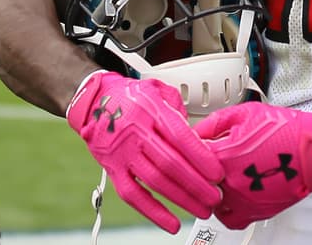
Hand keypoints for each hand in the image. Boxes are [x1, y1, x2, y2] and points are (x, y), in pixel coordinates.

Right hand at [66, 70, 222, 233]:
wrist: (94, 101)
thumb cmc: (131, 97)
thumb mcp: (159, 89)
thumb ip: (179, 109)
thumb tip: (197, 136)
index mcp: (151, 110)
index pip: (179, 137)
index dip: (200, 157)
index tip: (217, 173)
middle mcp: (136, 133)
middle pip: (169, 163)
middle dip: (196, 184)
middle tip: (216, 197)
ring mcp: (122, 153)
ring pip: (154, 181)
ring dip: (181, 199)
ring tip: (202, 210)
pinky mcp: (112, 169)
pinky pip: (132, 195)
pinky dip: (152, 212)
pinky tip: (171, 223)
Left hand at [195, 102, 311, 229]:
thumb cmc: (286, 130)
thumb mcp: (246, 113)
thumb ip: (214, 122)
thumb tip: (194, 131)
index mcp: (223, 155)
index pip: (188, 155)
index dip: (189, 148)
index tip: (195, 145)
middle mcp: (229, 181)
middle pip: (197, 181)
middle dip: (198, 170)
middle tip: (206, 161)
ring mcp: (241, 199)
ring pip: (209, 203)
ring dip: (209, 192)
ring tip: (218, 179)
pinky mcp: (255, 211)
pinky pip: (229, 220)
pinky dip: (225, 211)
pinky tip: (230, 198)